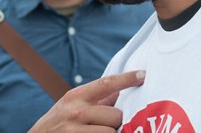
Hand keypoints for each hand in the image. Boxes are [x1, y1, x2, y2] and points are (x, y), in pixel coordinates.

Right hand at [28, 71, 144, 132]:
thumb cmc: (57, 123)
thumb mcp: (71, 105)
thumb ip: (95, 99)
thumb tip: (119, 90)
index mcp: (75, 96)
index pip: (106, 83)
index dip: (126, 79)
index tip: (143, 75)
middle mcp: (75, 111)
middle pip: (115, 114)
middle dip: (116, 121)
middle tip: (106, 125)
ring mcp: (75, 130)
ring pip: (112, 132)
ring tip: (99, 131)